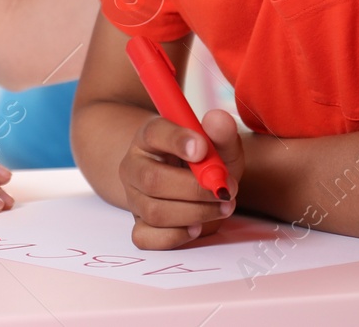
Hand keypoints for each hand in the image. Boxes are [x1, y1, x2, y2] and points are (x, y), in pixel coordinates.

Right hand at [119, 109, 244, 248]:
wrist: (194, 188)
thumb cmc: (206, 163)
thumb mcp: (219, 146)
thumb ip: (221, 133)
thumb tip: (219, 120)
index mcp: (149, 137)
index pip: (155, 133)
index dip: (177, 140)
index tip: (203, 148)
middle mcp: (135, 166)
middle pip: (152, 180)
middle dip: (194, 190)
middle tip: (225, 190)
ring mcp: (133, 197)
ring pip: (154, 211)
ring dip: (195, 213)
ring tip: (222, 207)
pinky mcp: (139, 225)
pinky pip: (145, 237)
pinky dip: (174, 236)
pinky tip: (196, 227)